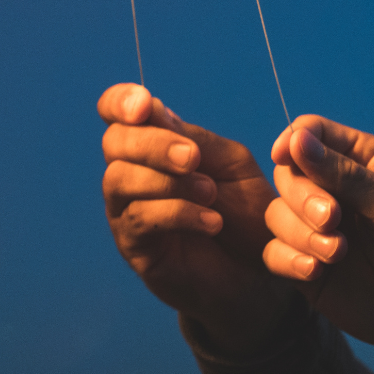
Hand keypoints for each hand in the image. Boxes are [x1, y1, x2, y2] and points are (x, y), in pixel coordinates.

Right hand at [98, 83, 293, 355]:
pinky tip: (211, 221)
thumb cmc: (244, 212)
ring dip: (166, 181)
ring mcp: (125, 209)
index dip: (119, 102)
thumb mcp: (229, 165)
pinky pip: (139, 218)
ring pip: (119, 179)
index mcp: (152, 143)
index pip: (115, 112)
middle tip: (191, 158)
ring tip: (209, 193)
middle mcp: (130, 171)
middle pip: (114, 142)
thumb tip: (153, 111)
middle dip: (152, 145)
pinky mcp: (133, 245)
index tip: (144, 106)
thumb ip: (193, 139)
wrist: (259, 272)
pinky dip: (177, 213)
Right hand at [263, 115, 373, 358]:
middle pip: (288, 174)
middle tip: (333, 220)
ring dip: (300, 233)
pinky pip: (275, 253)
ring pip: (278, 214)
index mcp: (364, 163)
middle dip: (303, 197)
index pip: (312, 133)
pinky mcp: (309, 266)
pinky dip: (289, 260)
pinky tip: (316, 272)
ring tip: (337, 253)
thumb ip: (345, 175)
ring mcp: (319, 230)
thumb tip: (295, 140)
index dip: (293, 141)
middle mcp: (336, 192)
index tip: (285, 157)